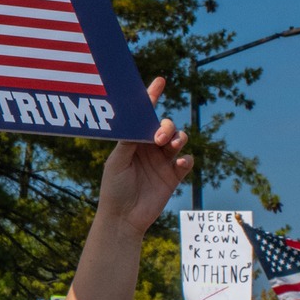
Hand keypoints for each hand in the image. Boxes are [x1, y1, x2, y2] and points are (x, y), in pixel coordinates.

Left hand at [92, 78, 191, 235]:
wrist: (123, 218)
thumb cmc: (113, 189)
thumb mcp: (116, 163)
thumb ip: (128, 142)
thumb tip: (137, 123)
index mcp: (133, 141)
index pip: (144, 116)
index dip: (151, 98)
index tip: (159, 81)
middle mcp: (149, 148)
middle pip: (165, 126)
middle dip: (166, 127)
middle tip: (158, 139)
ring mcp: (162, 161)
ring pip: (178, 139)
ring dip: (178, 138)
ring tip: (170, 147)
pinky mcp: (173, 176)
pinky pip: (187, 160)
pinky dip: (185, 159)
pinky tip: (178, 164)